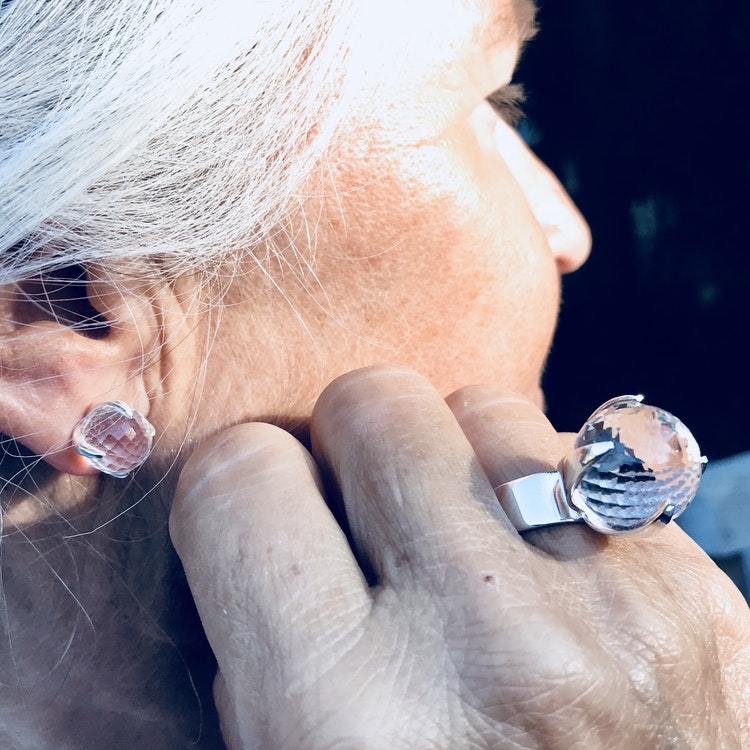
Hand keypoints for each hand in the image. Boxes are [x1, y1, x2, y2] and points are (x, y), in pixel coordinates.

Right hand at [169, 366, 749, 748]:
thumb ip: (262, 644)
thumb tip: (256, 528)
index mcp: (346, 719)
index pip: (241, 476)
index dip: (239, 488)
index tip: (262, 515)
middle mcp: (489, 643)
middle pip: (374, 402)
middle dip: (351, 446)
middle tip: (365, 514)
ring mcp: (613, 605)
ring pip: (484, 407)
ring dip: (455, 457)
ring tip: (463, 538)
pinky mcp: (695, 591)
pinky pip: (581, 456)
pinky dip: (543, 492)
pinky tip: (545, 568)